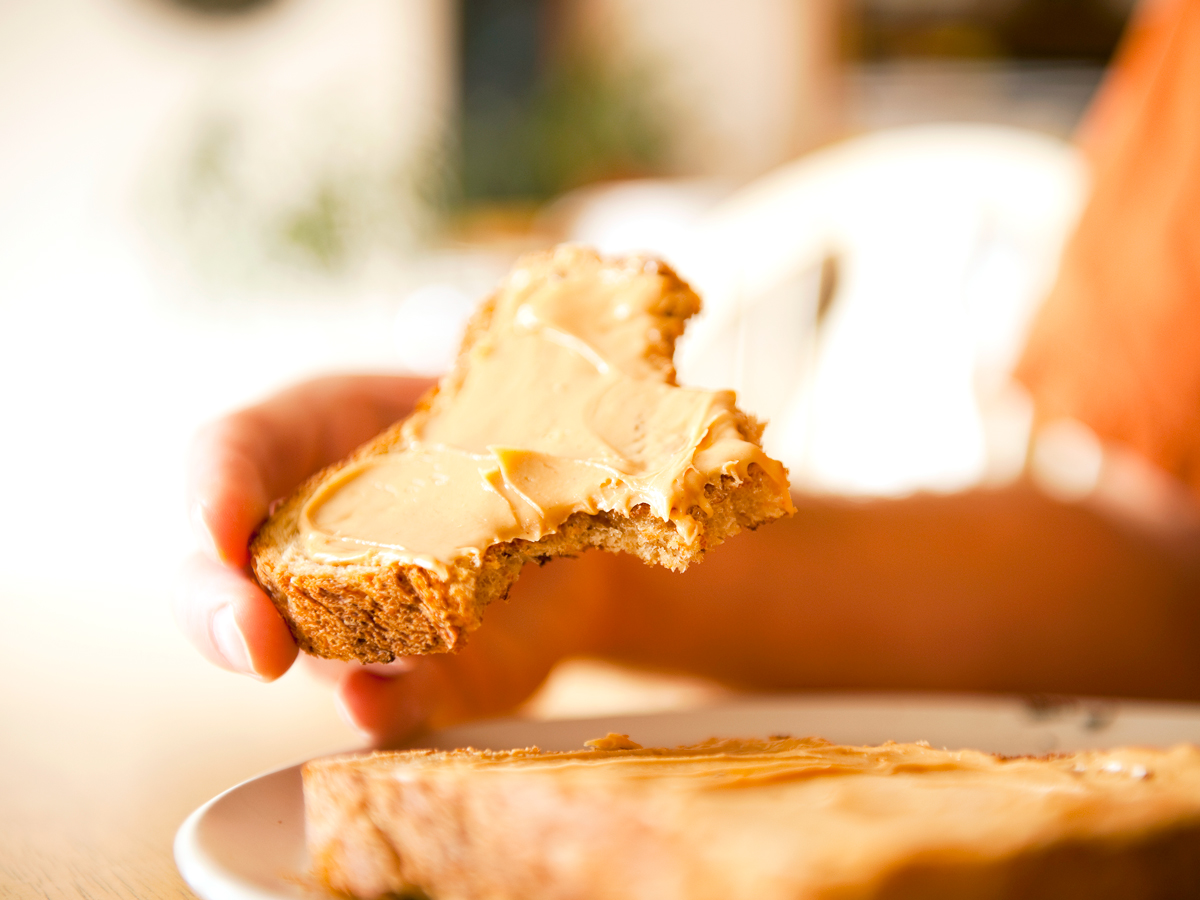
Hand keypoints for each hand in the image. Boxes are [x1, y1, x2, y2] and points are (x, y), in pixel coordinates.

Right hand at [175, 374, 613, 744]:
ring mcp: (353, 618)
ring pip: (300, 648)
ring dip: (312, 664)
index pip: (233, 454)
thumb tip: (521, 364)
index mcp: (314, 439)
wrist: (566, 519)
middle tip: (251, 637)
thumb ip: (475, 400)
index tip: (218, 530)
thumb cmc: (495, 437)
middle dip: (221, 610)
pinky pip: (388, 699)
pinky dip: (381, 707)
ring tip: (334, 676)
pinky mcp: (418, 674)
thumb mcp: (480, 398)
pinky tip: (372, 706)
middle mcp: (312, 540)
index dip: (214, 488)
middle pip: (222, 578)